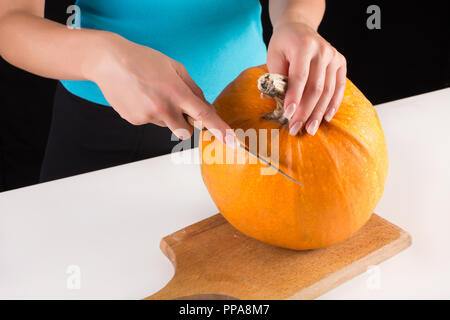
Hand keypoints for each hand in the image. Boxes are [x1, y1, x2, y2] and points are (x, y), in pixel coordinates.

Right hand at [88, 33, 233, 143]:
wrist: (108, 61)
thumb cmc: (144, 60)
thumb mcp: (175, 68)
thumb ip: (193, 89)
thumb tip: (205, 107)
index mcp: (177, 92)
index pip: (204, 115)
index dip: (220, 130)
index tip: (233, 142)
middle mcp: (164, 108)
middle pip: (185, 131)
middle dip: (185, 123)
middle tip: (174, 104)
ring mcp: (147, 116)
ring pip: (166, 125)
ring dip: (164, 114)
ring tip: (150, 93)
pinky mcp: (134, 120)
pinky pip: (149, 122)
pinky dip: (148, 112)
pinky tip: (139, 96)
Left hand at [267, 21, 346, 135]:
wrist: (299, 28)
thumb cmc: (283, 45)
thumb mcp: (274, 57)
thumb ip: (275, 78)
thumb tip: (271, 101)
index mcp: (304, 46)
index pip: (299, 76)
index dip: (294, 97)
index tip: (288, 115)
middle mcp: (322, 50)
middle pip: (315, 87)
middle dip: (305, 111)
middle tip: (296, 128)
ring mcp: (334, 56)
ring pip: (328, 90)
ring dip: (318, 112)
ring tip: (310, 129)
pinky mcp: (341, 62)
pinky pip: (339, 87)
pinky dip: (333, 104)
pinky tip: (326, 118)